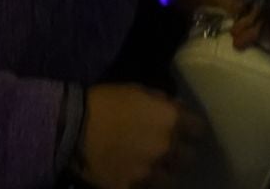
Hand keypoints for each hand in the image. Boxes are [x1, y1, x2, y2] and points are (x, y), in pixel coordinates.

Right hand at [73, 84, 202, 188]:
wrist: (72, 128)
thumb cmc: (105, 102)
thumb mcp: (137, 90)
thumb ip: (161, 102)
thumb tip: (174, 107)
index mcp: (170, 120)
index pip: (198, 128)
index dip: (192, 128)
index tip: (186, 129)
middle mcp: (166, 148)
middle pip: (188, 157)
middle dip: (180, 152)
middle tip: (170, 149)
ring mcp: (148, 171)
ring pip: (170, 178)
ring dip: (164, 171)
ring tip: (154, 166)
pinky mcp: (129, 187)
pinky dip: (143, 183)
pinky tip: (135, 176)